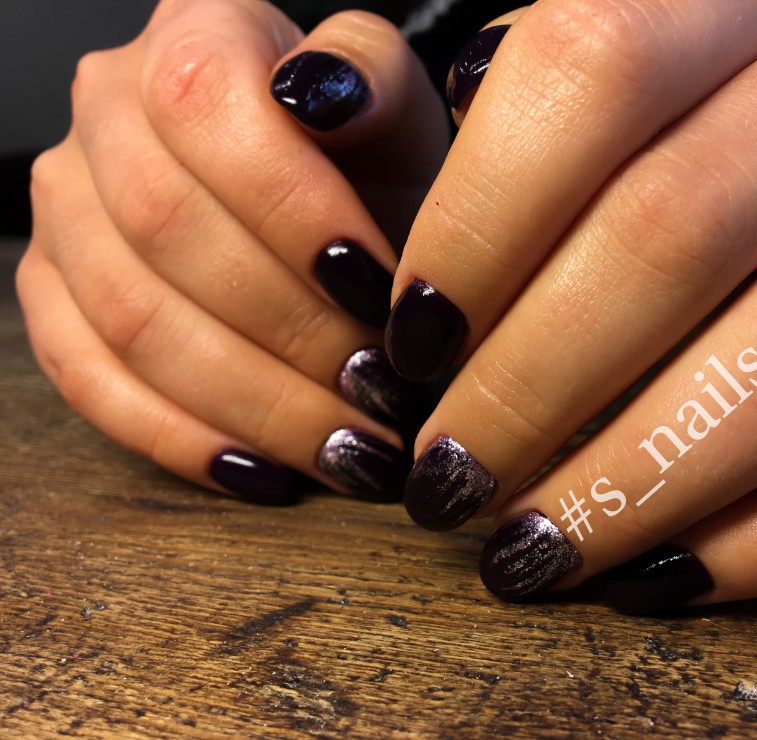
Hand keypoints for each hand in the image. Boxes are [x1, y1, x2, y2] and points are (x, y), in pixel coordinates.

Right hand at [17, 0, 447, 503]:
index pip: (207, 110)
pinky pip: (91, 382)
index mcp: (189, 34)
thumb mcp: (393, 103)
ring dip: (255, 402)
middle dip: (293, 331)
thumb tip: (322, 92)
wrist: (325, 199)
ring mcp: (67, 209)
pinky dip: (183, 439)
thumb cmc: (367, 156)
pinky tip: (264, 472)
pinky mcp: (55, 295)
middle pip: (167, 230)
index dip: (298, 217)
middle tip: (383, 393)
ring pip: (133, 322)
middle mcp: (105, 112)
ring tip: (350, 448)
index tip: (387, 298)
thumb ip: (368, 77)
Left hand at [387, 0, 756, 610]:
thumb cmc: (693, 105)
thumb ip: (506, 122)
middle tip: (449, 481)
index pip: (588, 69)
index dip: (477, 224)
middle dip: (535, 387)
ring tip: (537, 551)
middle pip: (681, 231)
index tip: (409, 343)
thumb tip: (397, 278)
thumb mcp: (610, 54)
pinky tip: (667, 575)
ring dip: (647, 482)